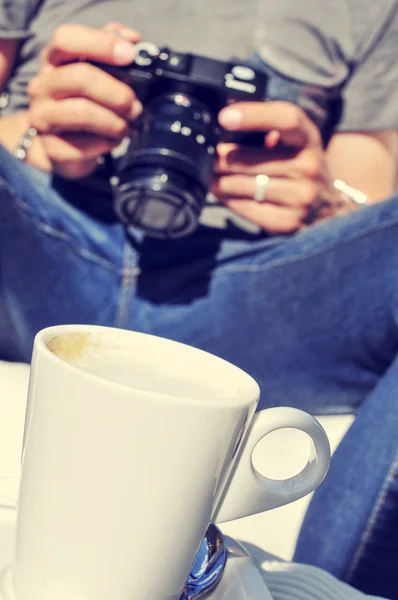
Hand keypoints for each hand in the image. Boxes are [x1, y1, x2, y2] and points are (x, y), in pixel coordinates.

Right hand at [27, 23, 141, 177]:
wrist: (57, 144)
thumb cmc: (80, 102)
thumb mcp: (94, 72)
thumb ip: (111, 49)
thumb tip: (131, 38)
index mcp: (53, 61)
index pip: (67, 40)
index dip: (100, 44)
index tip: (130, 55)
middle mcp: (42, 86)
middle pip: (80, 77)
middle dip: (116, 93)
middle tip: (135, 106)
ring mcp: (43, 117)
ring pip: (82, 113)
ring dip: (114, 121)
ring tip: (127, 126)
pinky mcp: (51, 147)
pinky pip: (83, 145)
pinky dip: (107, 143)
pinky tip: (114, 140)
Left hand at [211, 101, 346, 233]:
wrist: (328, 209)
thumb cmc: (302, 166)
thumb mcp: (297, 141)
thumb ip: (271, 128)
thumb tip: (227, 121)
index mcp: (309, 138)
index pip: (286, 119)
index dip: (254, 116)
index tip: (225, 117)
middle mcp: (309, 167)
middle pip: (250, 160)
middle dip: (220, 159)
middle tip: (205, 157)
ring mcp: (300, 197)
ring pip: (243, 186)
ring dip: (218, 182)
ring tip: (210, 176)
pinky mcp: (288, 222)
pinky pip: (247, 208)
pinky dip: (229, 200)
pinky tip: (223, 194)